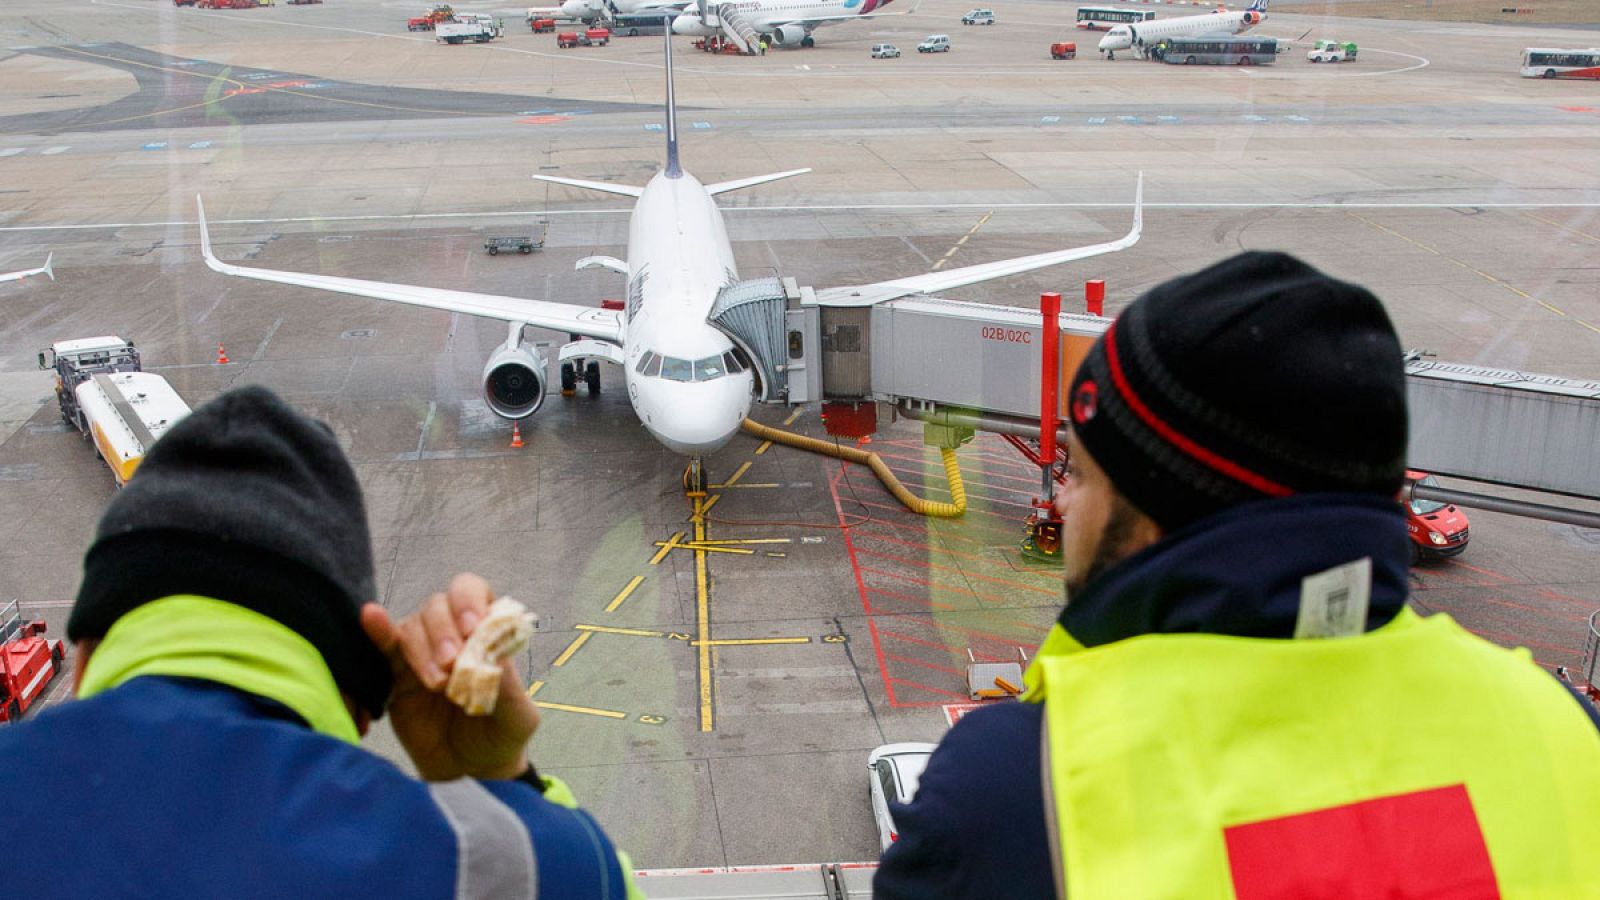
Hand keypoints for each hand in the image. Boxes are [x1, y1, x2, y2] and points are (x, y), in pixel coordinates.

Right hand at [360, 574, 539, 781]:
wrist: (469, 773)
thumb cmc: (500, 736)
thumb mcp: (517, 717)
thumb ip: (509, 687)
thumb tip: (492, 653)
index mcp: (486, 633)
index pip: (473, 593)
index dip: (469, 603)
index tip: (472, 627)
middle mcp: (452, 634)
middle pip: (438, 605)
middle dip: (444, 631)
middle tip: (452, 665)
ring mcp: (421, 651)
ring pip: (413, 625)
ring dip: (422, 648)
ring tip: (436, 684)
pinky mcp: (395, 674)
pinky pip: (383, 645)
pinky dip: (378, 630)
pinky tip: (372, 617)